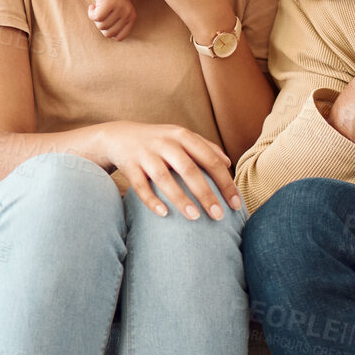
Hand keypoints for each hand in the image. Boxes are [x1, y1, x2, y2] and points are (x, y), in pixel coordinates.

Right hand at [89, 0, 135, 39]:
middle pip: (108, 33)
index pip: (119, 37)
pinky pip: (96, 17)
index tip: (106, 20)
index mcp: (132, 17)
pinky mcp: (109, 3)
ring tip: (97, 7)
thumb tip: (110, 36)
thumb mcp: (117, 12)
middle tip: (99, 12)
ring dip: (95, 18)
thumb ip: (116, 25)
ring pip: (101, 26)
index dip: (108, 31)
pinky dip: (91, 13)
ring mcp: (119, 8)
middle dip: (100, 25)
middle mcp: (128, 13)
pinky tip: (92, 5)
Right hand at [95, 121, 240, 219]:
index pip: (210, 160)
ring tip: (195, 217)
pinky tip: (164, 214)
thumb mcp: (181, 137)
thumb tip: (228, 163)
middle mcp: (165, 143)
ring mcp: (146, 154)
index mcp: (183, 136)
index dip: (225, 182)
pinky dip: (151, 200)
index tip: (235, 204)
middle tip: (219, 216)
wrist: (119, 136)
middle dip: (206, 194)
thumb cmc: (159, 141)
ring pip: (164, 178)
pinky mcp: (130, 166)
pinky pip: (140, 186)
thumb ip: (205, 146)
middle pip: (189, 169)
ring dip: (180, 198)